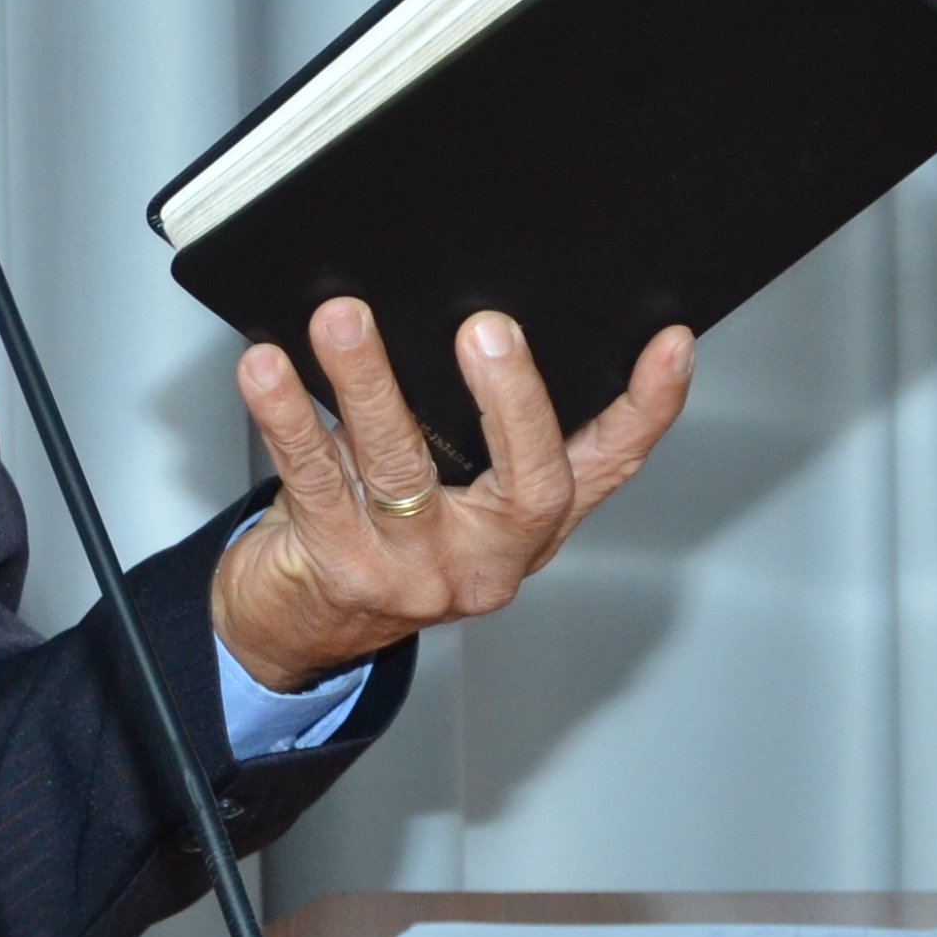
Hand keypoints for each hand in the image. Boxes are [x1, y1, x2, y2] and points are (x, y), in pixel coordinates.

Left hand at [210, 296, 694, 691]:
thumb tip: (447, 308)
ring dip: (369, 383)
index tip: (669, 347)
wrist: (295, 628)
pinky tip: (266, 370)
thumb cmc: (371, 537)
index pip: (606, 469)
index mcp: (524, 528)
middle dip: (510, 398)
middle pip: (521, 479)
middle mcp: (485, 557)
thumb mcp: (440, 491)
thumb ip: (461, 428)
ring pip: (400, 468)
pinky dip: (285, 416)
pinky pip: (311, 479)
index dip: (645, 411)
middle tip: (485, 326)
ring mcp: (415, 571)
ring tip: (344, 321)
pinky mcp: (339, 569)